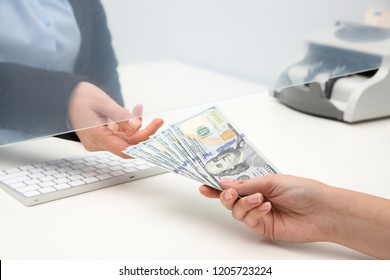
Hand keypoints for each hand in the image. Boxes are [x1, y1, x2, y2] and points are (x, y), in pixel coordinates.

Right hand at [68, 82, 163, 157]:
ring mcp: (99, 142)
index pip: (126, 148)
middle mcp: (97, 143)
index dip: (144, 140)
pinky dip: (127, 125)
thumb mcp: (104, 103)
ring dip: (135, 126)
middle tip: (157, 121)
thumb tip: (138, 127)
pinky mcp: (102, 137)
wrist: (65, 94)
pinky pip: (120, 135)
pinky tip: (132, 112)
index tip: (156, 127)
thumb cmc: (79, 96)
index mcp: (96, 137)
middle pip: (128, 145)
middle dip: (143, 133)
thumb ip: (122, 116)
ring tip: (138, 108)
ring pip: (125, 140)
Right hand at [199, 174, 330, 242]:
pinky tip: (266, 207)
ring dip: (244, 204)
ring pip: (236, 212)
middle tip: (229, 193)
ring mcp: (259, 214)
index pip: (234, 186)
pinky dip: (254, 213)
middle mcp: (256, 199)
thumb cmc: (303, 190)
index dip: (217, 187)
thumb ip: (246, 185)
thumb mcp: (271, 181)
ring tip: (259, 199)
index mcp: (258, 185)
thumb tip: (225, 184)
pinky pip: (248, 221)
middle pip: (230, 200)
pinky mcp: (263, 227)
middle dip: (226, 196)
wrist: (321, 211)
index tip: (204, 186)